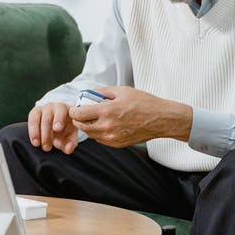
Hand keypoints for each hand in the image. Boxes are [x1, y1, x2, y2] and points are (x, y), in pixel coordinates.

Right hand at [28, 102, 79, 153]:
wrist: (58, 125)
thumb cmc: (67, 129)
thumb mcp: (71, 136)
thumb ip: (71, 143)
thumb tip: (68, 149)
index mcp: (66, 109)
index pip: (62, 110)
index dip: (59, 118)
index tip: (57, 129)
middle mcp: (54, 106)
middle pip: (48, 117)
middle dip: (46, 133)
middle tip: (47, 148)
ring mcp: (43, 108)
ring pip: (37, 118)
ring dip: (36, 132)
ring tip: (37, 144)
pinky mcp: (34, 113)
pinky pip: (31, 120)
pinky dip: (32, 131)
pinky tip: (34, 141)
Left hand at [69, 86, 191, 147]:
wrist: (160, 119)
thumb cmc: (144, 103)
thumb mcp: (122, 91)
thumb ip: (103, 92)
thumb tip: (90, 93)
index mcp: (107, 111)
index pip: (79, 114)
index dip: (74, 111)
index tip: (74, 108)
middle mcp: (107, 126)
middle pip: (82, 126)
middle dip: (79, 119)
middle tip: (82, 113)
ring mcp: (112, 137)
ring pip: (91, 134)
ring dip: (88, 126)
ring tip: (94, 118)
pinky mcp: (117, 144)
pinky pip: (101, 140)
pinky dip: (98, 133)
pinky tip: (105, 125)